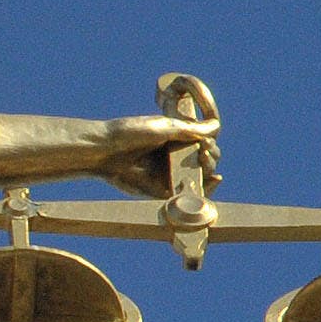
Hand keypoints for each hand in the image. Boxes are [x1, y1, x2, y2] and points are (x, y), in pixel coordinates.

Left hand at [91, 112, 215, 199]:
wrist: (104, 150)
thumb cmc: (130, 133)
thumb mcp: (163, 127)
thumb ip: (190, 129)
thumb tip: (216, 126)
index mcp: (175, 139)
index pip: (204, 145)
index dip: (210, 145)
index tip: (206, 144)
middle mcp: (174, 158)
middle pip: (204, 162)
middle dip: (211, 158)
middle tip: (204, 154)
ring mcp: (168, 176)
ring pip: (198, 179)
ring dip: (209, 173)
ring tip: (206, 166)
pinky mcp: (161, 192)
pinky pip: (184, 196)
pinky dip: (200, 192)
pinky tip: (210, 183)